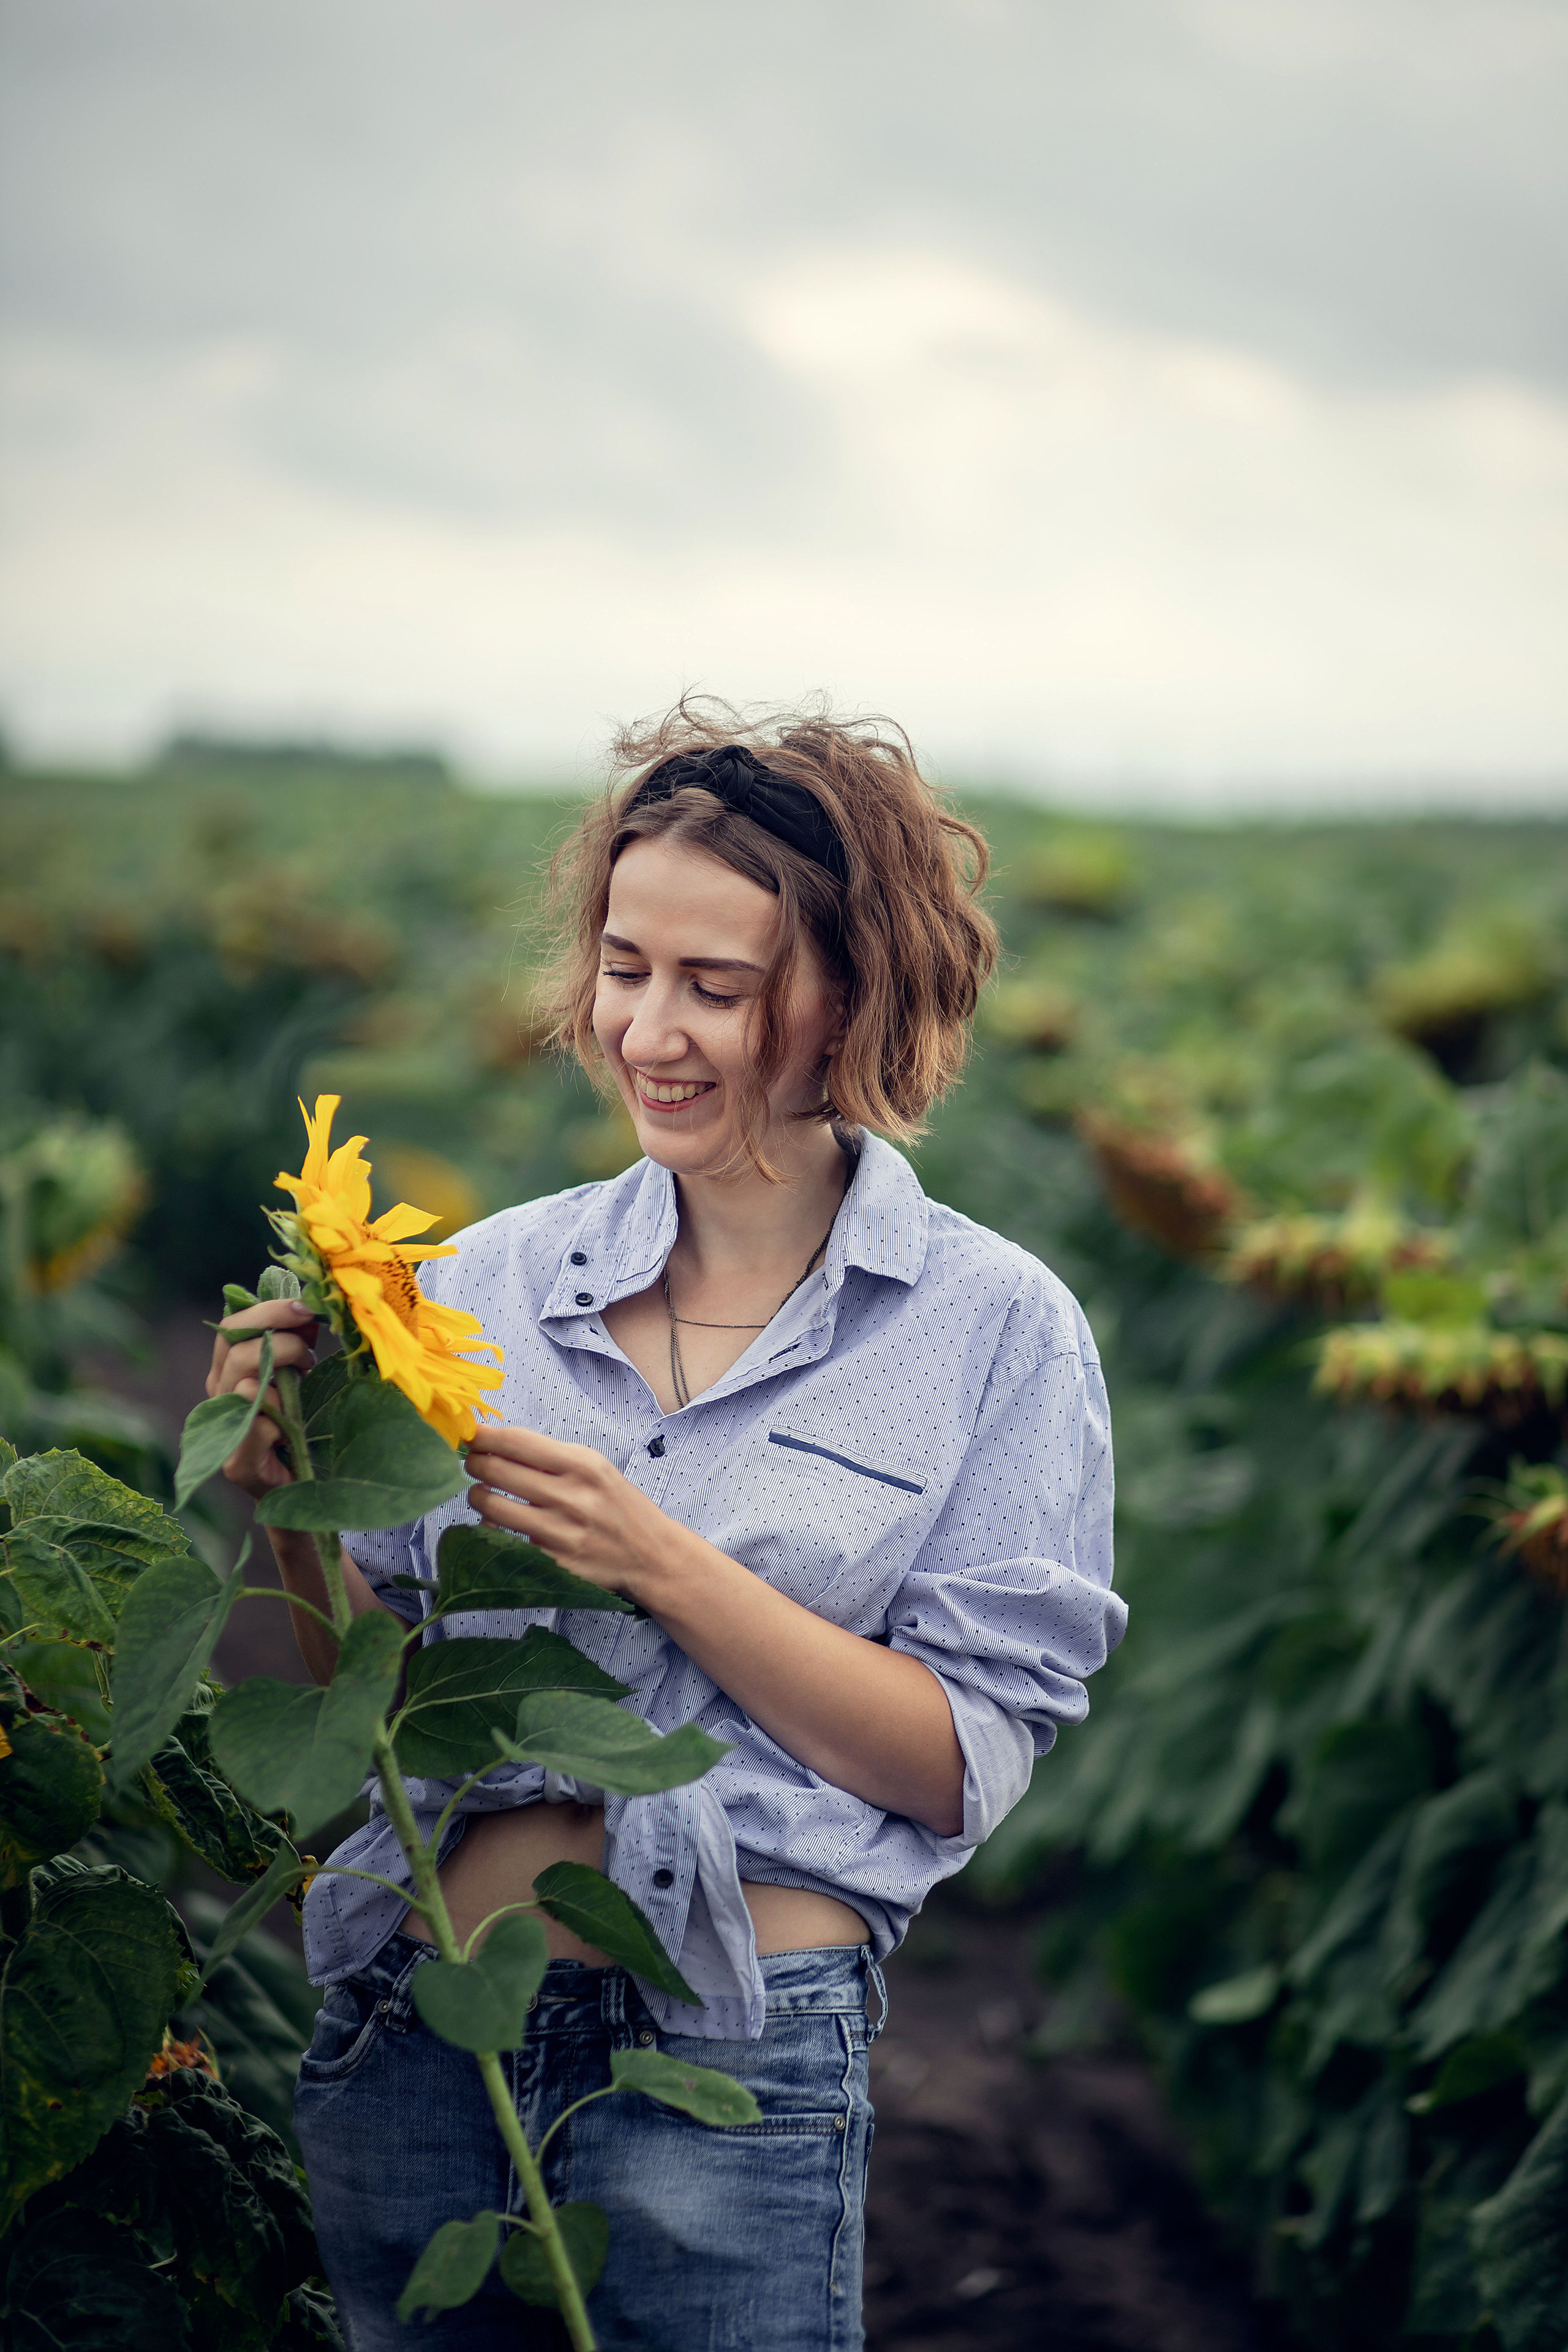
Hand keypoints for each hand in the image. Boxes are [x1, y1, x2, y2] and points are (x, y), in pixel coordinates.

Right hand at [205, 1298, 320, 1500]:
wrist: (299, 1487)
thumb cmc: (297, 1426)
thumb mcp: (298, 1375)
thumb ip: (298, 1341)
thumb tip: (309, 1307)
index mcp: (227, 1372)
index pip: (231, 1328)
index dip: (267, 1311)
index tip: (304, 1307)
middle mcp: (219, 1397)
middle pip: (236, 1349)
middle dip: (282, 1340)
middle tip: (309, 1355)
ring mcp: (224, 1431)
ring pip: (245, 1384)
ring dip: (285, 1376)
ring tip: (304, 1386)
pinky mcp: (238, 1463)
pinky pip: (258, 1425)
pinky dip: (280, 1418)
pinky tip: (291, 1426)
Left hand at [464, 1426, 670, 1600]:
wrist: (651, 1557)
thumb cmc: (618, 1506)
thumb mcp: (596, 1469)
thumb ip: (551, 1457)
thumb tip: (497, 1444)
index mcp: (582, 1465)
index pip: (517, 1442)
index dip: (483, 1436)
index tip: (468, 1433)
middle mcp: (571, 1497)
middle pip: (497, 1471)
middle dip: (474, 1463)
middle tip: (471, 1463)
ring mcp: (560, 1533)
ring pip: (492, 1507)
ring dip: (478, 1496)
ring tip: (482, 1493)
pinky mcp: (551, 1562)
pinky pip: (504, 1540)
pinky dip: (494, 1529)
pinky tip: (499, 1523)